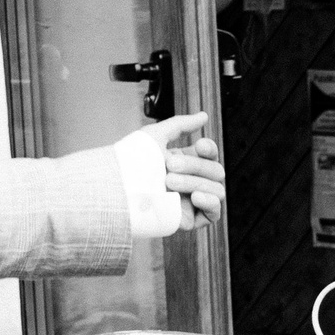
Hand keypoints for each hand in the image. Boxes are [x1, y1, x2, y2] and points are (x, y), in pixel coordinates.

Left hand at [136, 113, 225, 228]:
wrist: (118, 191)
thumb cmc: (130, 164)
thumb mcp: (155, 136)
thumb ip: (181, 124)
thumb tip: (204, 116)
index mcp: (182, 163)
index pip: (209, 156)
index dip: (209, 150)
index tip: (200, 145)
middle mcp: (188, 182)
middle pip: (215, 171)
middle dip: (196, 166)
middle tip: (170, 166)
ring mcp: (190, 201)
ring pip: (216, 189)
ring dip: (196, 182)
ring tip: (169, 183)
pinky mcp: (189, 219)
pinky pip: (215, 212)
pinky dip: (210, 203)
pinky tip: (196, 197)